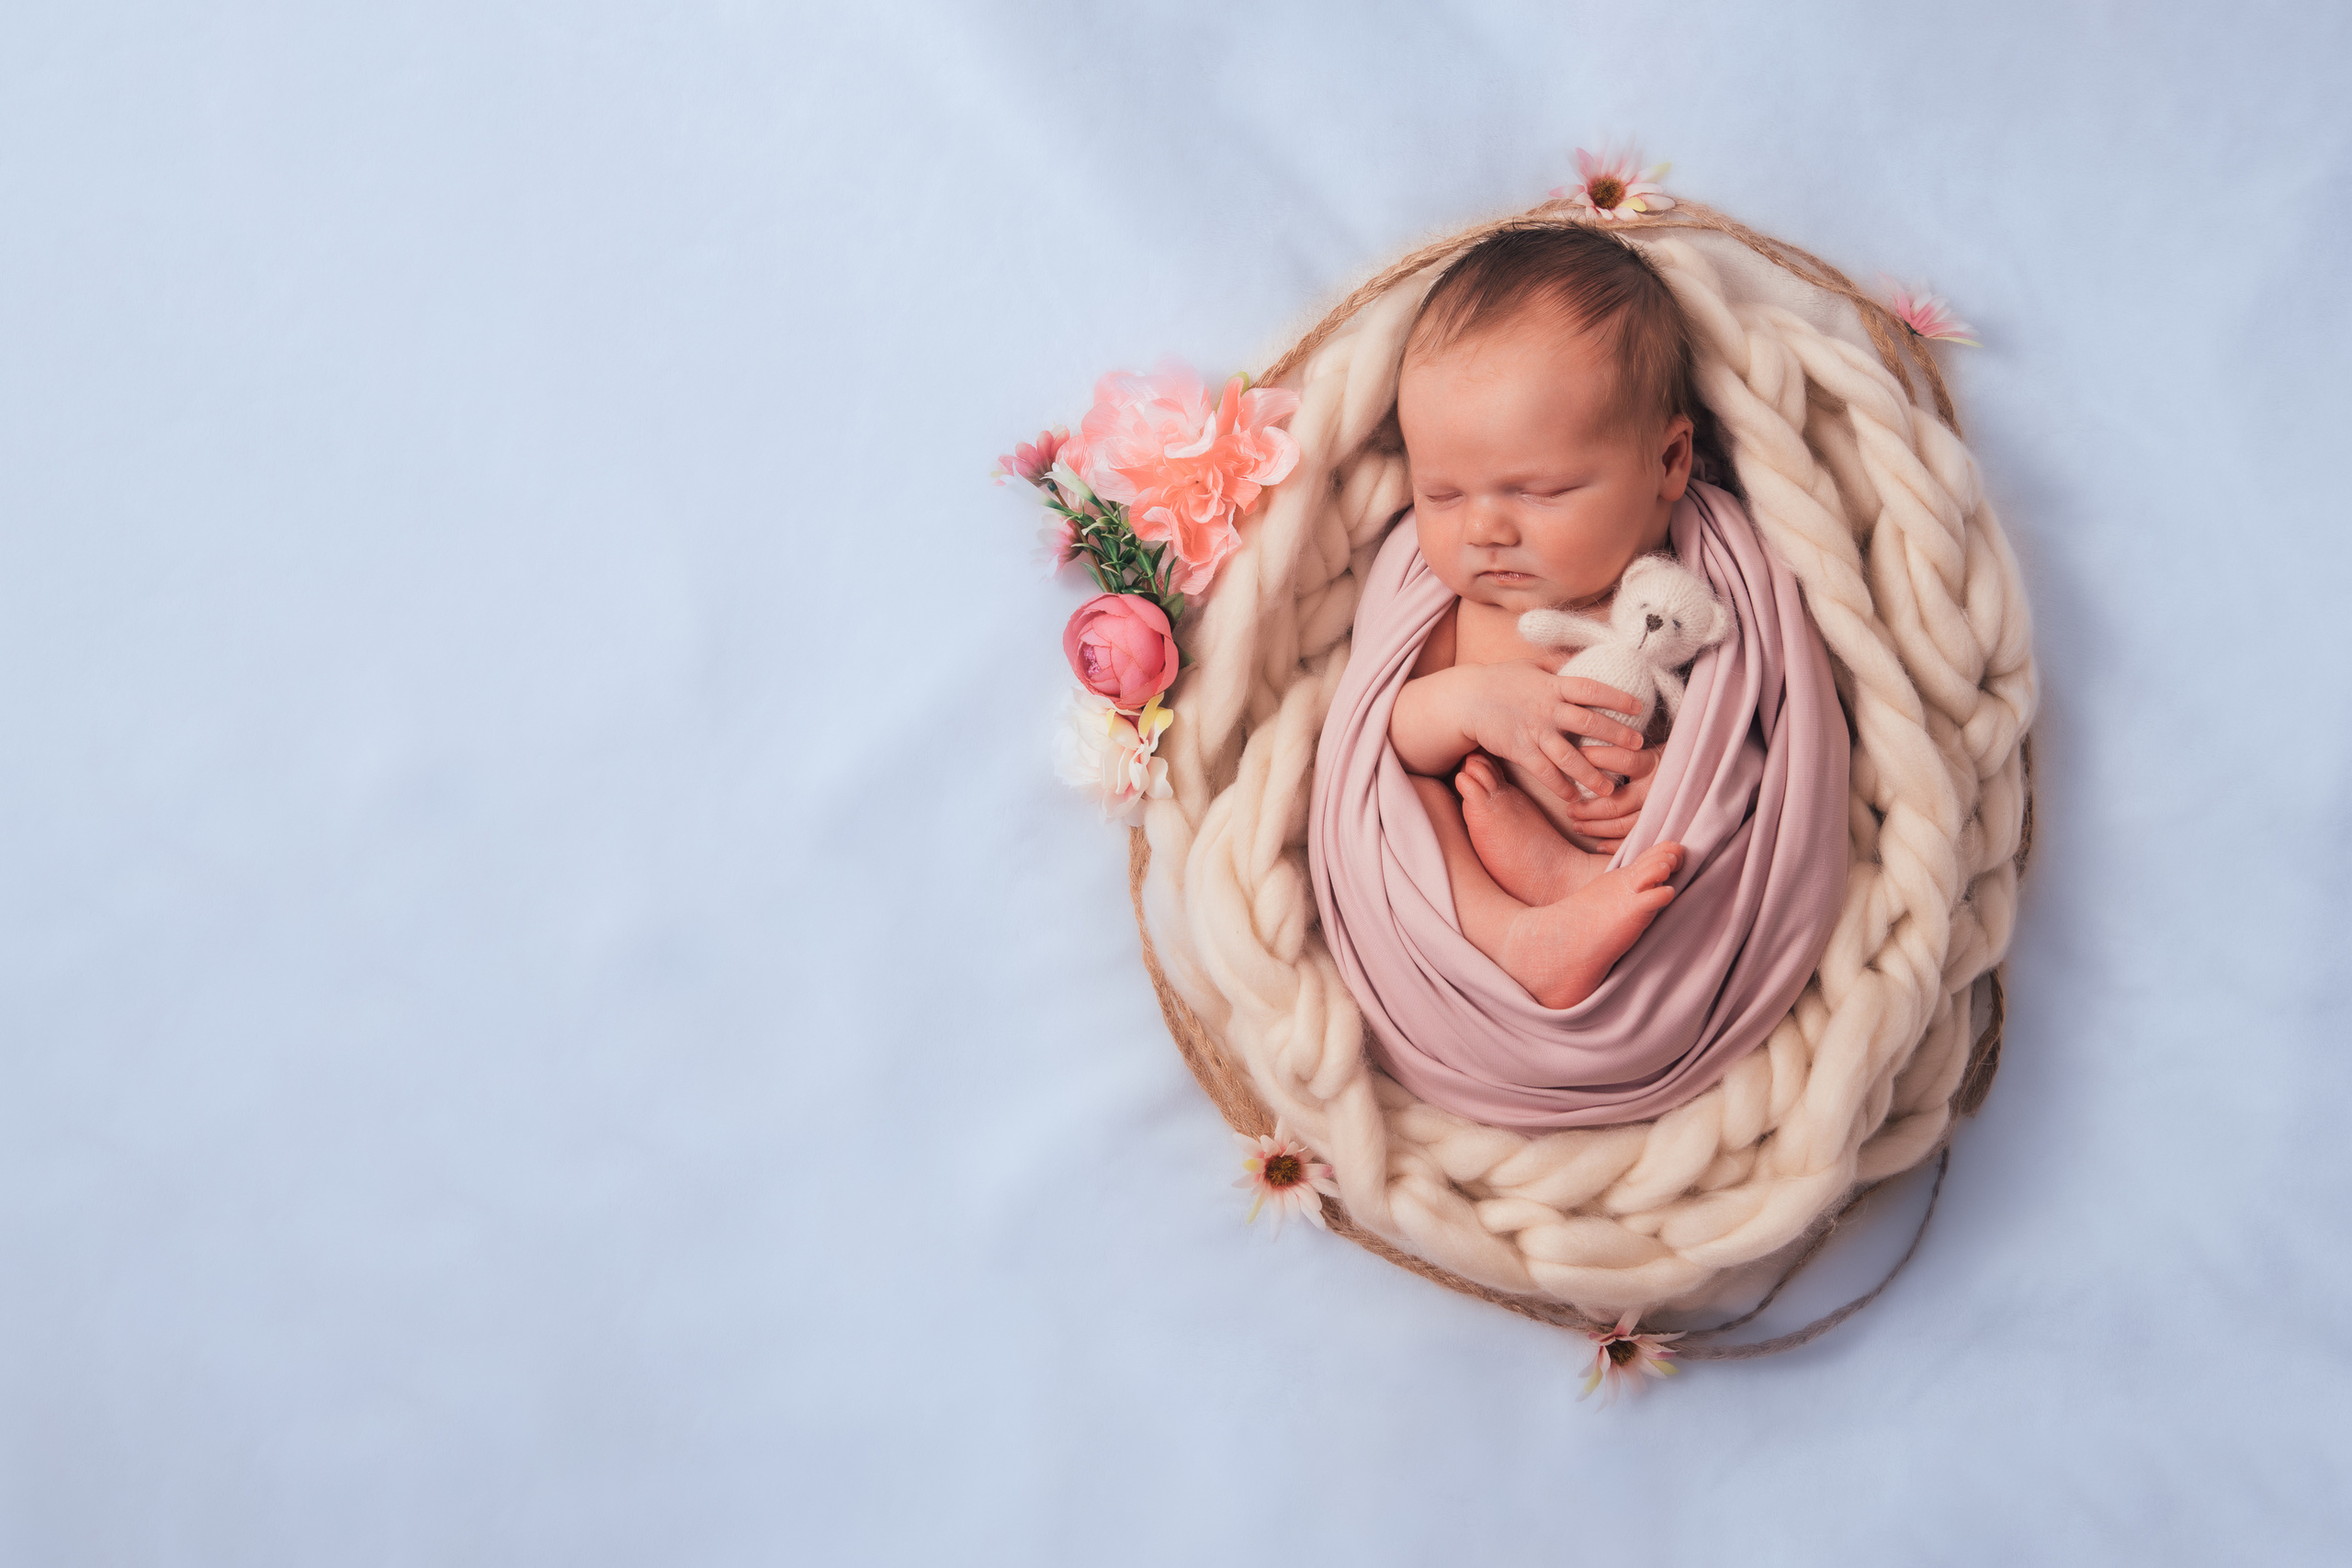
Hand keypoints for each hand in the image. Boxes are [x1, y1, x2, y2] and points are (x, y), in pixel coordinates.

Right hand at [1462, 664, 1646, 803]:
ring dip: (1592, 773)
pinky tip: (1573, 797)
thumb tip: (1583, 656)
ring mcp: (1534, 731)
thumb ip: (1558, 665)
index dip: (1617, 697)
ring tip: (1610, 788)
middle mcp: (1548, 708)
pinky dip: (1560, 786)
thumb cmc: (1500, 680)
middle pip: (1589, 722)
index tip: (1639, 707)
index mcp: (1553, 685)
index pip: (1592, 689)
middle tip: (1638, 748)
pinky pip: (1545, 772)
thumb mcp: (1531, 666)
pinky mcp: (1520, 750)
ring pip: (1570, 756)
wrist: (1466, 699)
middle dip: (1617, 736)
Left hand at [1560, 744, 1659, 848]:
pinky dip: (1614, 845)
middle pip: (1615, 802)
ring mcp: (1661, 810)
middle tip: (1570, 809)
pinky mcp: (1663, 826)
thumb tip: (1582, 746)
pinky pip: (1634, 840)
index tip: (1574, 758)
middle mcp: (1656, 789)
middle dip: (1587, 808)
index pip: (1621, 759)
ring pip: (1622, 825)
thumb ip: (1624, 747)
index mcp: (1652, 763)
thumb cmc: (1666, 759)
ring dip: (1595, 827)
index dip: (1595, 758)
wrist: (1702, 776)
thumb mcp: (1649, 747)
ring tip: (1577, 825)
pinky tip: (1598, 844)